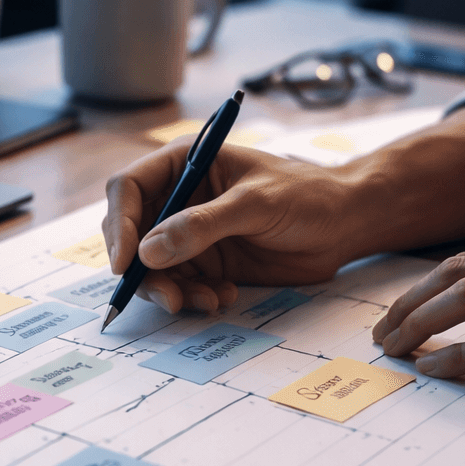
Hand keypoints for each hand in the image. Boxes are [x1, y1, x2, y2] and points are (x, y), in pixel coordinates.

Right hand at [102, 139, 361, 312]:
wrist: (344, 224)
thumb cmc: (306, 196)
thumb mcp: (255, 204)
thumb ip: (202, 226)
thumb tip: (148, 253)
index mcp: (183, 164)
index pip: (128, 189)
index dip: (120, 225)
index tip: (125, 263)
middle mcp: (178, 198)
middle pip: (132, 234)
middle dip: (142, 269)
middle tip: (167, 297)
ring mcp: (190, 232)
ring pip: (152, 267)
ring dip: (170, 289)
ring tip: (205, 301)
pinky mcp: (206, 261)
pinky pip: (180, 284)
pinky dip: (192, 297)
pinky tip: (223, 297)